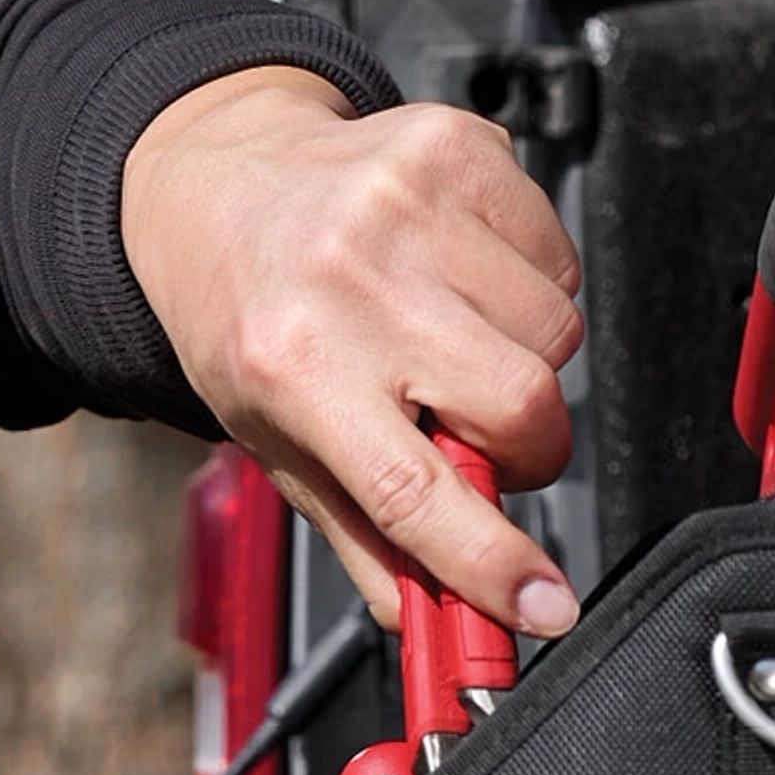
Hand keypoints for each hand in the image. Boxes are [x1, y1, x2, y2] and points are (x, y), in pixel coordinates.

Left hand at [121, 65, 584, 638]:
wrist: (214, 186)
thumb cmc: (245, 318)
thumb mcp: (271, 440)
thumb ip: (362, 538)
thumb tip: (439, 625)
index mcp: (294, 369)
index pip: (418, 493)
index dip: (495, 564)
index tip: (546, 606)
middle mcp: (351, 283)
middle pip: (523, 404)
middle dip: (525, 445)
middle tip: (474, 435)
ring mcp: (409, 208)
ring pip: (558, 331)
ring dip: (522, 358)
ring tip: (445, 338)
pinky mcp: (460, 149)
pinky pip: (560, 255)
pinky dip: (528, 286)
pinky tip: (460, 281)